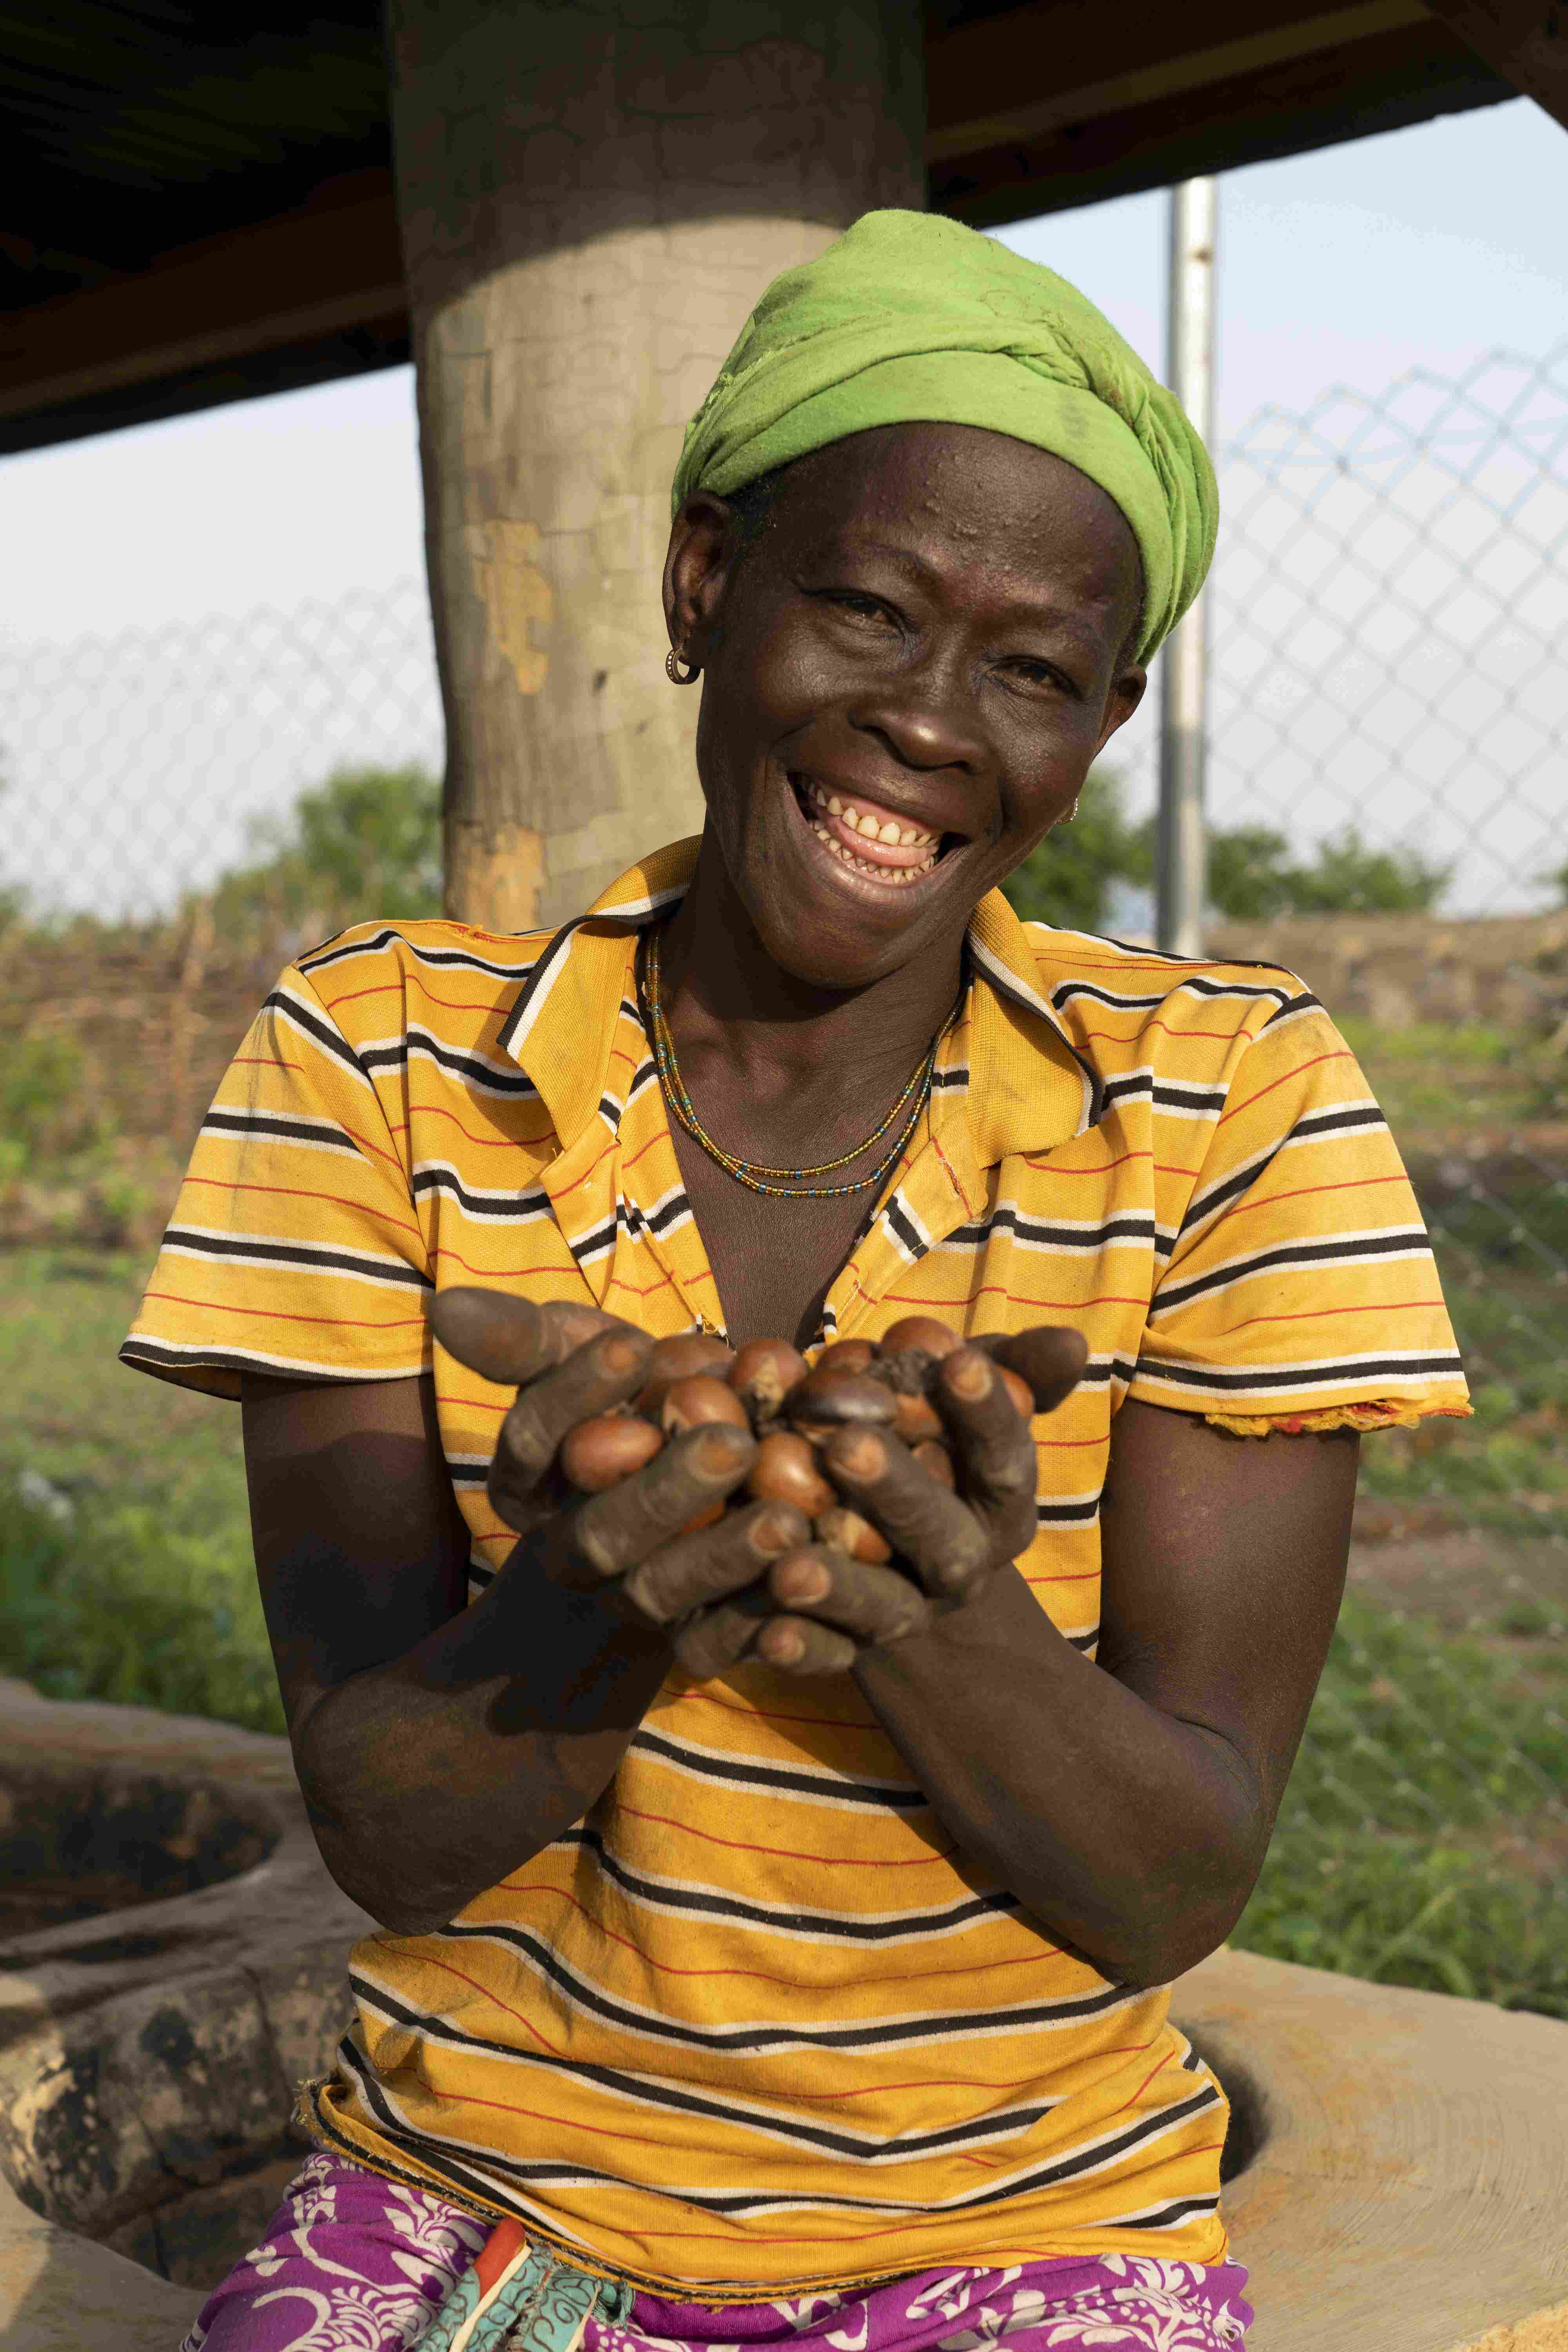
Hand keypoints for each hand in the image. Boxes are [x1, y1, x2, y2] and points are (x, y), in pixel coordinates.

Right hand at [431, 1288, 809, 1668]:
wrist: (687, 1477)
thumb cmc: (625, 1397)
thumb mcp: (572, 1354)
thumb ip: (521, 1335)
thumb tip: (441, 1307)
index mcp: (528, 1485)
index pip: (536, 1441)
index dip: (577, 1393)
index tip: (631, 1343)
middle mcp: (570, 1552)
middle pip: (602, 1532)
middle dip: (664, 1491)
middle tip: (732, 1443)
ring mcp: (628, 1602)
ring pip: (662, 1592)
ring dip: (722, 1560)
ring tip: (787, 1520)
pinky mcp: (691, 1639)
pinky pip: (720, 1643)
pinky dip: (765, 1619)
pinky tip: (812, 1578)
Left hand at [747, 1328, 1086, 1676]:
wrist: (903, 1559)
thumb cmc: (934, 1444)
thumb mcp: (970, 1400)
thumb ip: (1016, 1368)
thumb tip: (1071, 1340)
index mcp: (1000, 1505)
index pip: (1005, 1459)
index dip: (988, 1413)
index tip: (958, 1361)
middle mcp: (963, 1562)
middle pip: (942, 1535)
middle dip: (899, 1491)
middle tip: (846, 1444)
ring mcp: (911, 1610)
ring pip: (885, 1605)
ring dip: (841, 1587)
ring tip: (790, 1568)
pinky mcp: (854, 1647)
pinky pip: (830, 1655)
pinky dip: (803, 1649)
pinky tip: (770, 1633)